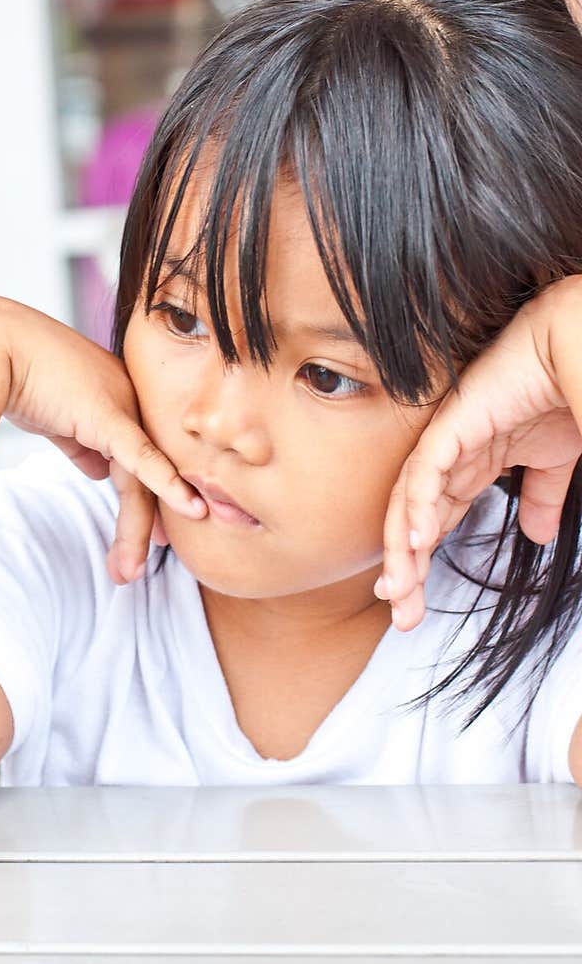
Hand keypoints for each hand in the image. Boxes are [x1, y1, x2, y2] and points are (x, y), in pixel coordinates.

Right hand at [0, 298, 206, 583]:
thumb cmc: (17, 374)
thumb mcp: (56, 416)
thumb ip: (82, 444)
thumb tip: (100, 471)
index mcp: (120, 402)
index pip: (140, 461)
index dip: (148, 501)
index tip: (151, 538)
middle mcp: (131, 402)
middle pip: (144, 475)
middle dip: (141, 526)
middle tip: (132, 568)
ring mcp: (124, 406)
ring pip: (139, 480)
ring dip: (133, 529)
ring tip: (126, 571)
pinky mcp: (110, 414)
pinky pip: (142, 458)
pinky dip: (167, 483)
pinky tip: (190, 508)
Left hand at [379, 276, 581, 630]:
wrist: (571, 347)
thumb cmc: (562, 391)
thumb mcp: (553, 463)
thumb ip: (541, 498)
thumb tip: (538, 534)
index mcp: (468, 466)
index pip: (433, 523)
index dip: (420, 565)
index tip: (411, 608)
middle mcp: (448, 457)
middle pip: (412, 521)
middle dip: (404, 571)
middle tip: (400, 616)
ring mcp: (446, 440)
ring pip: (407, 502)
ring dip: (401, 549)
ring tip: (399, 590)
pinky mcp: (452, 424)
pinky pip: (425, 471)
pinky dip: (416, 506)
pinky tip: (415, 541)